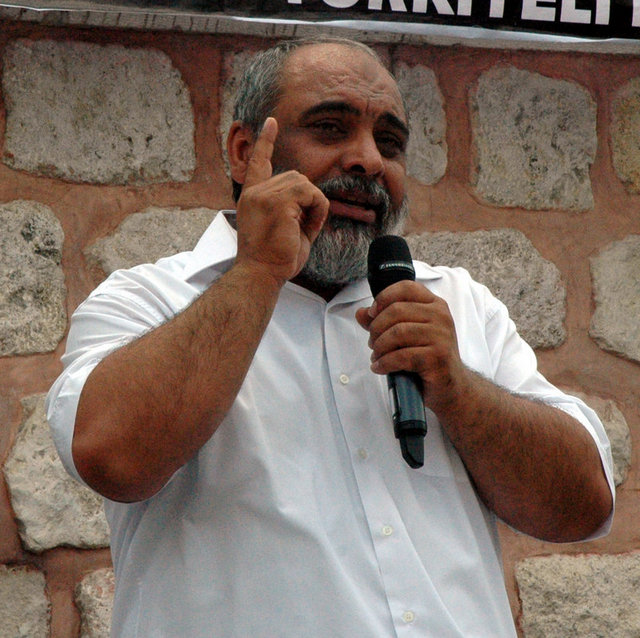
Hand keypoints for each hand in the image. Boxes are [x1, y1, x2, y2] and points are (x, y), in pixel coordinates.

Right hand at [235, 117, 329, 285]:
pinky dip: (318, 210)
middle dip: (308, 200)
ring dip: (313, 206)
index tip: (271, 122)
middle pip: (295, 177)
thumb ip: (292, 208)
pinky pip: (312, 194)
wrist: (261, 275)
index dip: (265, 141)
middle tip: (304, 227)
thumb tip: (312, 199)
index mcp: (252, 197)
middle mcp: (255, 192)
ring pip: (304, 184)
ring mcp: (264, 195)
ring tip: (304, 228)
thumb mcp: (282, 228)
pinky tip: (308, 227)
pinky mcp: (277, 202)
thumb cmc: (272, 259)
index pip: (258, 162)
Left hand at [355, 280, 469, 412]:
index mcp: (434, 304)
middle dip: (376, 328)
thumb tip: (361, 313)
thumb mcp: (406, 334)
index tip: (372, 314)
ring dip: (379, 347)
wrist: (451, 385)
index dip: (384, 297)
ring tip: (376, 356)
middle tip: (372, 343)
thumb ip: (383, 321)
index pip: (406, 287)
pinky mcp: (438, 357)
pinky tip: (380, 367)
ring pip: (397, 333)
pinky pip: (402, 356)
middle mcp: (441, 316)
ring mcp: (441, 336)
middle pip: (396, 311)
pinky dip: (385, 362)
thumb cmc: (427, 356)